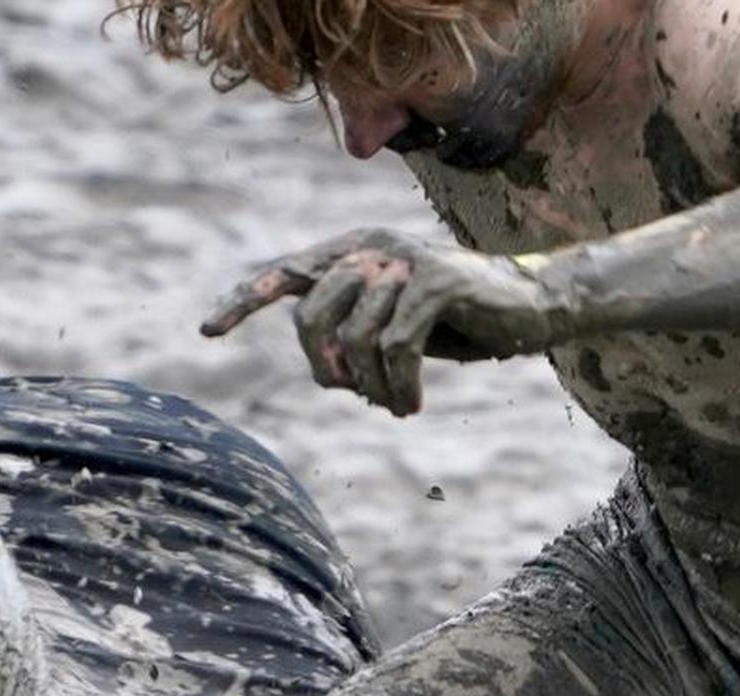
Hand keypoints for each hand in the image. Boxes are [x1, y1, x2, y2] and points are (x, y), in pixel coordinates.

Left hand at [204, 227, 568, 417]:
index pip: (286, 275)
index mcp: (355, 251)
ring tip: (394, 404)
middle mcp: (373, 246)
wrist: (530, 308)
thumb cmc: (456, 322)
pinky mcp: (437, 281)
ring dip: (370, 386)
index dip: (244, 300)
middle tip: (354, 395)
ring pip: (352, 338)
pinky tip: (411, 404)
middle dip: (324, 368)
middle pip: (310, 316)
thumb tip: (324, 369)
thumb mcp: (393, 325)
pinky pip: (395, 346)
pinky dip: (397, 384)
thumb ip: (353, 331)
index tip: (208, 331)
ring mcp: (405, 260)